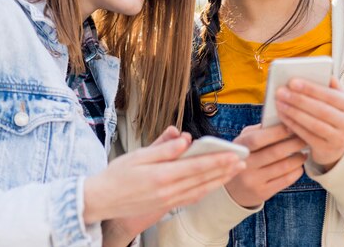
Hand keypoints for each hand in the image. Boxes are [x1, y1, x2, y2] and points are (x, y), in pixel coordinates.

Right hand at [86, 126, 245, 243]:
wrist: (101, 200)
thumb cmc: (117, 174)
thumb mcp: (138, 155)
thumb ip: (164, 147)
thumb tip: (185, 138)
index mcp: (161, 175)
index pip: (197, 166)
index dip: (218, 160)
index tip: (234, 154)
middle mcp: (168, 191)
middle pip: (203, 179)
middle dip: (225, 170)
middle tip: (243, 161)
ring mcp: (167, 201)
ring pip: (200, 190)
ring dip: (219, 180)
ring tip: (234, 171)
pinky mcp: (165, 206)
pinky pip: (191, 198)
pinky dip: (205, 190)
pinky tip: (214, 184)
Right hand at [225, 124, 306, 207]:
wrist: (235, 189)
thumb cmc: (245, 156)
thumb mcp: (244, 141)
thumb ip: (259, 130)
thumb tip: (282, 121)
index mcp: (239, 148)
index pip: (257, 139)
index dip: (276, 132)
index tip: (292, 126)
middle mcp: (245, 165)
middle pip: (275, 152)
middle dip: (294, 143)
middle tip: (304, 138)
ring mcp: (253, 180)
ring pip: (283, 167)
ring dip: (298, 158)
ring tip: (304, 152)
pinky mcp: (263, 192)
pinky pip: (286, 180)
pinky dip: (296, 171)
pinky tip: (299, 165)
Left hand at [276, 77, 343, 170]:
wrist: (338, 146)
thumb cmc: (332, 117)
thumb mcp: (337, 101)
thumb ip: (330, 87)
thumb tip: (324, 72)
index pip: (330, 95)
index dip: (310, 88)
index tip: (292, 81)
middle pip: (321, 110)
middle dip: (298, 100)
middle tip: (281, 92)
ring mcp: (339, 138)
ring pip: (313, 124)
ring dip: (293, 112)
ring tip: (279, 103)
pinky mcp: (328, 149)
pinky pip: (307, 136)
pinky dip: (293, 125)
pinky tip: (283, 117)